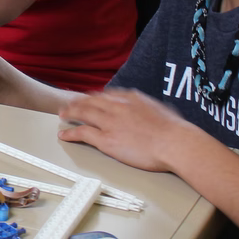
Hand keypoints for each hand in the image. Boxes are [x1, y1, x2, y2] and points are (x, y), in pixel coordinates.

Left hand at [57, 88, 196, 172]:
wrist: (176, 143)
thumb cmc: (175, 131)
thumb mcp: (160, 109)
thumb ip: (147, 107)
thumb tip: (147, 109)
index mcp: (131, 98)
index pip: (107, 95)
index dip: (95, 97)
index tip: (90, 98)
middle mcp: (117, 107)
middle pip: (92, 101)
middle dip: (79, 102)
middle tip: (70, 103)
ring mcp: (110, 122)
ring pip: (84, 113)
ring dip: (71, 113)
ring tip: (63, 114)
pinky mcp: (107, 139)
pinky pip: (83, 133)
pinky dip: (71, 133)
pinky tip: (64, 134)